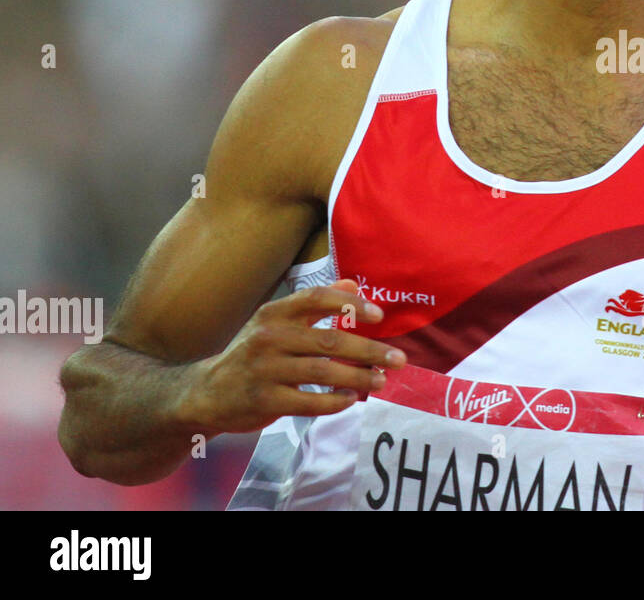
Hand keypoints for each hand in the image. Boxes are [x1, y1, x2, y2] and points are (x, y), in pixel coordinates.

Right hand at [181, 280, 406, 433]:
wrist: (206, 393)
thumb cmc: (252, 353)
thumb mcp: (275, 322)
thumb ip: (314, 304)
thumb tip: (353, 282)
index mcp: (274, 313)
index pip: (317, 298)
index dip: (350, 304)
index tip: (379, 316)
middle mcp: (269, 338)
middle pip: (330, 340)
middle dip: (369, 351)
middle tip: (398, 358)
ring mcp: (265, 370)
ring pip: (324, 372)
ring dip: (359, 378)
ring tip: (381, 380)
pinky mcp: (265, 400)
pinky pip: (310, 402)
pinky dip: (336, 401)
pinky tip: (351, 399)